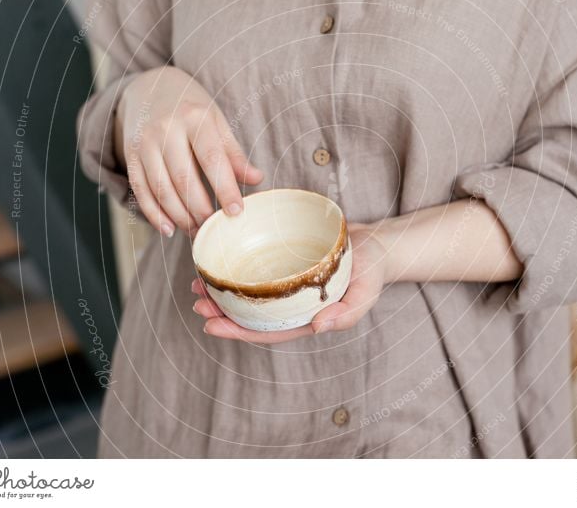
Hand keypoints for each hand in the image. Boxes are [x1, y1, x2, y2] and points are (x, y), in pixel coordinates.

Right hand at [116, 66, 263, 237]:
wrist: (150, 86)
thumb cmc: (191, 107)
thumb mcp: (216, 121)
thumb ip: (234, 153)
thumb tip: (257, 179)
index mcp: (195, 117)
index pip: (212, 158)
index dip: (224, 188)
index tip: (236, 212)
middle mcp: (166, 129)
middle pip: (184, 178)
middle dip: (201, 209)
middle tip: (215, 229)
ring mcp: (145, 142)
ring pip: (161, 188)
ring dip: (179, 216)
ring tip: (196, 231)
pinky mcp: (130, 155)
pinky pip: (140, 190)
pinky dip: (154, 214)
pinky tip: (168, 230)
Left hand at [191, 223, 388, 342]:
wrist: (380, 244)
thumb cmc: (373, 273)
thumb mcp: (365, 295)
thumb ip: (345, 314)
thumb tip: (317, 328)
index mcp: (305, 318)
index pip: (265, 331)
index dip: (237, 332)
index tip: (210, 326)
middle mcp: (291, 303)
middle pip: (250, 313)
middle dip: (221, 311)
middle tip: (197, 301)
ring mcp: (288, 282)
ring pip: (249, 291)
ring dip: (224, 290)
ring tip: (200, 283)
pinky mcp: (287, 260)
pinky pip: (259, 266)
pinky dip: (239, 266)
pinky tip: (223, 258)